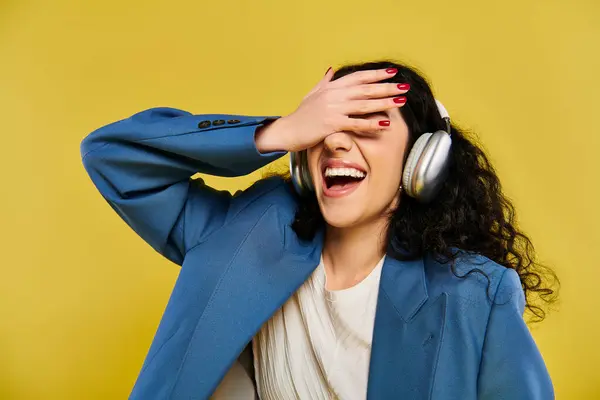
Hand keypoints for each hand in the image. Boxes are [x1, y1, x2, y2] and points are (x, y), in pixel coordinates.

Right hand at [255, 67, 408, 152]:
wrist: (287, 131)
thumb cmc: (300, 115)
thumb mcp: (311, 94)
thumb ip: (324, 81)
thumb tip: (330, 69)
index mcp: (331, 87)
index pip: (358, 77)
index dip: (376, 74)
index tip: (392, 72)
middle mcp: (333, 96)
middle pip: (365, 89)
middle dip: (387, 87)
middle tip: (404, 86)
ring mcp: (333, 110)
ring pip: (364, 105)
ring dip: (384, 103)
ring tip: (401, 101)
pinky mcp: (331, 125)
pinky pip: (356, 124)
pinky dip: (371, 124)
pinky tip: (385, 123)